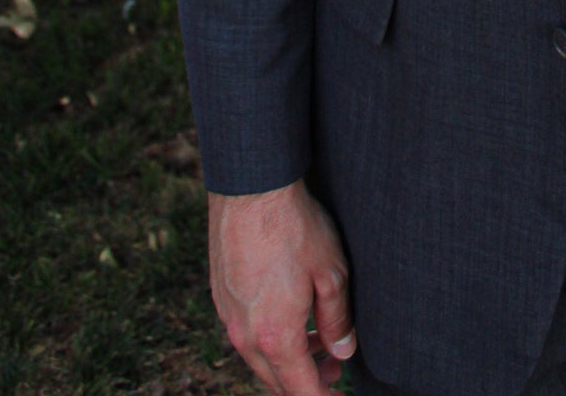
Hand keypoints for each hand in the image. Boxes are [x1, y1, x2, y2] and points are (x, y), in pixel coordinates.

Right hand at [209, 178, 356, 393]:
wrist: (251, 189)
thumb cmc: (295, 228)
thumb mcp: (331, 274)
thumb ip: (338, 320)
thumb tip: (343, 352)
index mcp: (276, 337)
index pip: (299, 390)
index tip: (339, 393)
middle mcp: (246, 336)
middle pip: (276, 381)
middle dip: (307, 381)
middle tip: (335, 369)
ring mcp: (229, 317)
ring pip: (260, 357)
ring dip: (289, 357)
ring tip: (318, 339)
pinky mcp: (222, 297)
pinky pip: (247, 332)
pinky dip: (270, 336)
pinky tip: (290, 312)